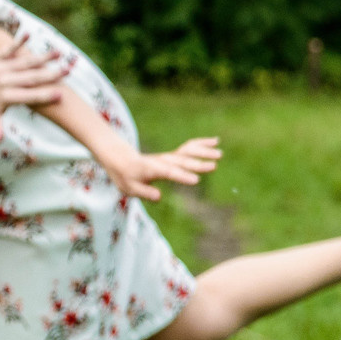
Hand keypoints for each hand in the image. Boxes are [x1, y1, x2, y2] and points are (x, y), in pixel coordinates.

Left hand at [0, 46, 71, 142]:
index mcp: (5, 97)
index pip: (28, 97)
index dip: (43, 96)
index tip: (61, 95)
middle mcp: (3, 81)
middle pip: (29, 77)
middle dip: (50, 74)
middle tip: (69, 70)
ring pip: (23, 61)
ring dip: (41, 56)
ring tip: (59, 52)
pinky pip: (7, 49)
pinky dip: (17, 41)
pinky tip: (28, 33)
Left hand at [94, 135, 220, 201]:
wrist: (121, 159)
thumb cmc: (125, 176)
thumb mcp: (129, 188)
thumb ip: (144, 192)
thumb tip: (159, 197)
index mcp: (151, 169)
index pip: (169, 173)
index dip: (181, 176)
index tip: (196, 180)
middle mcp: (162, 161)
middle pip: (181, 162)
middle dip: (197, 164)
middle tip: (213, 166)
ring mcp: (168, 157)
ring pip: (187, 152)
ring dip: (203, 152)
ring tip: (220, 154)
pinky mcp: (173, 156)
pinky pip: (188, 148)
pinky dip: (201, 144)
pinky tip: (215, 141)